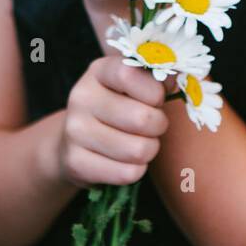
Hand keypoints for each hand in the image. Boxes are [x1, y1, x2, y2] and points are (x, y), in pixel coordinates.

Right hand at [57, 54, 170, 188]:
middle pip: (142, 119)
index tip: (157, 99)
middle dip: (158, 126)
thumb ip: (154, 79)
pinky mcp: (75, 162)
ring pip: (138, 150)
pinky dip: (136, 170)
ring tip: (139, 143)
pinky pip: (127, 173)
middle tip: (152, 126)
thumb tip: (173, 79)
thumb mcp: (130, 85)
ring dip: (149, 150)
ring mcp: (75, 131)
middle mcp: (82, 98)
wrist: (73, 141)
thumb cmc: (116, 108)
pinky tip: (126, 161)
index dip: (154, 91)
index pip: (130, 75)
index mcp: (98, 72)